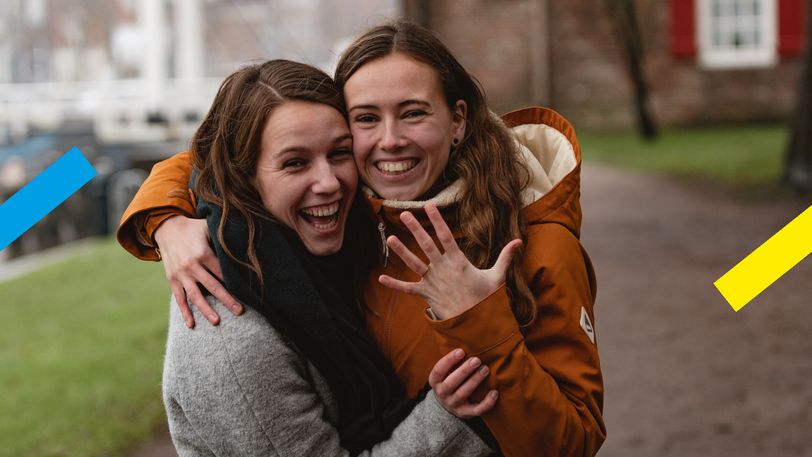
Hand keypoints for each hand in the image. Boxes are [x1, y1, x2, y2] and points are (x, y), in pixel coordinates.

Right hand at [154, 215, 242, 327]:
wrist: (166, 228)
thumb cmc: (194, 228)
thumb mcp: (209, 227)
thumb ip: (223, 237)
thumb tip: (244, 242)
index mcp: (203, 253)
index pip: (222, 272)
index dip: (234, 283)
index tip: (247, 293)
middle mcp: (192, 266)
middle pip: (213, 286)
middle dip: (227, 299)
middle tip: (240, 311)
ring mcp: (181, 274)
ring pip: (195, 296)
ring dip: (206, 310)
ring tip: (217, 322)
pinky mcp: (172, 280)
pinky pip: (179, 299)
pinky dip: (185, 312)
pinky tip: (191, 324)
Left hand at [378, 204, 521, 318]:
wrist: (475, 323)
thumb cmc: (485, 299)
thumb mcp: (497, 277)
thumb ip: (505, 257)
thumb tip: (519, 241)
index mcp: (458, 262)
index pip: (446, 236)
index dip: (437, 220)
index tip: (429, 206)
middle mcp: (443, 269)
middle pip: (426, 245)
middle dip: (415, 229)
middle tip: (403, 214)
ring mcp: (433, 282)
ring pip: (414, 264)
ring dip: (401, 251)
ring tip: (390, 238)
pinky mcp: (426, 294)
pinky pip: (408, 289)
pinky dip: (394, 285)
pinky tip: (380, 279)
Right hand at [429, 349, 497, 418]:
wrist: (446, 405)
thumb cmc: (449, 379)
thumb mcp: (444, 371)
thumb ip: (451, 360)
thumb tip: (464, 338)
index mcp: (435, 381)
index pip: (439, 370)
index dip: (449, 361)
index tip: (461, 351)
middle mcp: (442, 394)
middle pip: (452, 383)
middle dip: (464, 371)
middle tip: (477, 360)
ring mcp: (453, 404)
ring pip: (464, 394)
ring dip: (475, 381)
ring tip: (486, 369)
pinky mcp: (465, 413)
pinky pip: (476, 410)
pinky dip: (486, 403)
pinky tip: (494, 392)